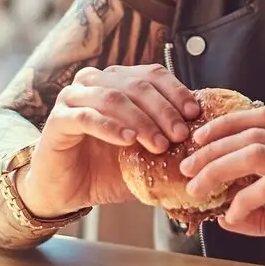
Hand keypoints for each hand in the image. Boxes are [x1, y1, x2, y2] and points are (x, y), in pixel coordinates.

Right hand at [19, 63, 199, 216]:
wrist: (65, 190)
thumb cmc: (106, 168)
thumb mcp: (143, 154)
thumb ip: (167, 142)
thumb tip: (207, 143)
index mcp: (118, 81)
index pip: (153, 75)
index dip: (176, 91)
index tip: (194, 113)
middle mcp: (95, 81)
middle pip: (136, 85)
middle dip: (163, 110)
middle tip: (180, 135)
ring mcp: (74, 97)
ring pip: (113, 98)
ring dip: (141, 120)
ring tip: (158, 143)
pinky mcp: (58, 119)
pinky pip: (86, 117)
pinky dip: (110, 127)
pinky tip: (128, 140)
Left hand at [179, 106, 264, 265]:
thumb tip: (225, 215)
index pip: (263, 117)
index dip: (226, 124)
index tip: (199, 140)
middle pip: (253, 130)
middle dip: (212, 147)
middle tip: (188, 167)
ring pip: (257, 152)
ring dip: (220, 168)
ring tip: (199, 188)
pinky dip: (244, 200)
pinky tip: (234, 215)